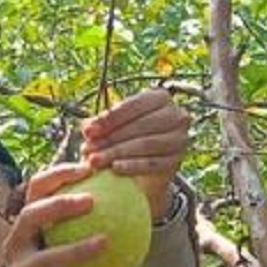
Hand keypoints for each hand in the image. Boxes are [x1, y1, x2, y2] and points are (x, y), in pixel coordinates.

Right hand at [0, 164, 125, 266]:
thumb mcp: (51, 241)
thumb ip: (73, 220)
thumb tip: (118, 192)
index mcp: (23, 223)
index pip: (36, 189)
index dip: (58, 174)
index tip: (87, 168)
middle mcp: (16, 242)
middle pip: (31, 216)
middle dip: (59, 205)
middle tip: (91, 200)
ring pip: (50, 257)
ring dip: (79, 249)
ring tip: (107, 240)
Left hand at [80, 88, 189, 218]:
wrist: (146, 167)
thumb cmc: (128, 137)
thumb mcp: (113, 126)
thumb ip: (101, 124)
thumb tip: (87, 128)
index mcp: (160, 98)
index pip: (134, 105)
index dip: (110, 118)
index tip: (88, 131)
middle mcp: (176, 115)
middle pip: (141, 125)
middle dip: (111, 138)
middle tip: (88, 150)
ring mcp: (180, 138)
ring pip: (146, 144)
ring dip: (118, 153)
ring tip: (96, 161)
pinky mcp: (177, 160)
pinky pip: (153, 163)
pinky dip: (132, 166)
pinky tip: (115, 169)